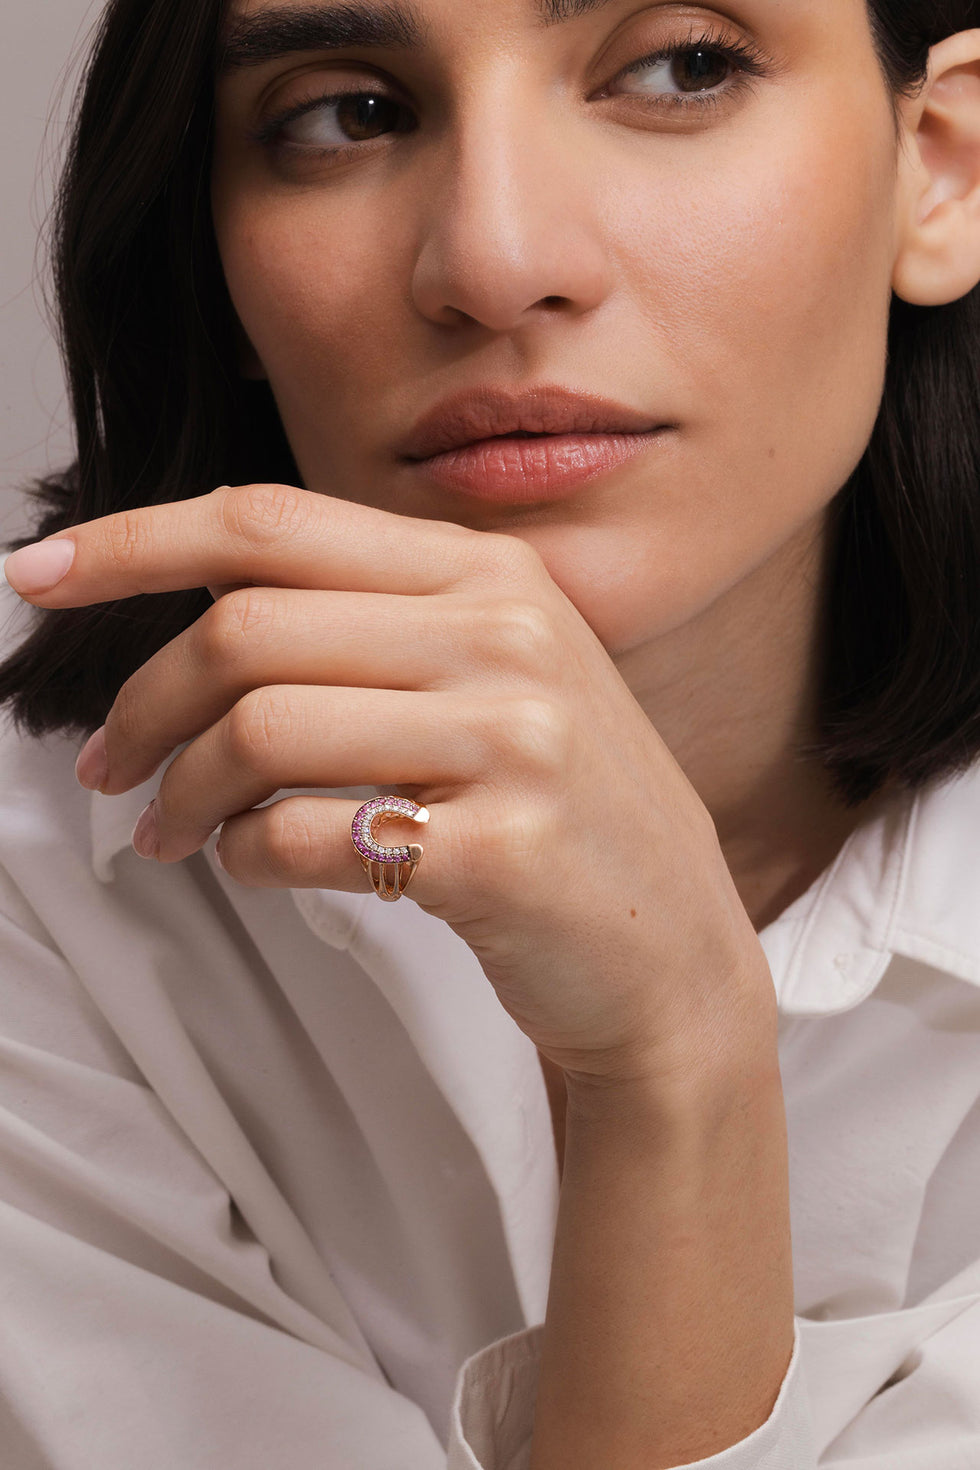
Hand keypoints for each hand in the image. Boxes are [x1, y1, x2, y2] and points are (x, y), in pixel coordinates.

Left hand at [4, 485, 771, 1087]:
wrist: (669, 953)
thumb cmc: (559, 812)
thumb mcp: (496, 677)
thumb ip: (374, 624)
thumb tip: (198, 613)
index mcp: (491, 575)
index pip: (274, 523)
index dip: (135, 540)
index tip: (38, 572)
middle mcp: (508, 637)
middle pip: (247, 629)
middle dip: (140, 704)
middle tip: (107, 765)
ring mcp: (514, 741)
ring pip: (259, 732)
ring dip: (182, 795)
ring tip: (172, 835)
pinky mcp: (500, 851)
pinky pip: (302, 838)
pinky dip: (245, 859)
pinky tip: (258, 868)